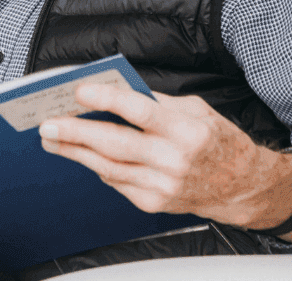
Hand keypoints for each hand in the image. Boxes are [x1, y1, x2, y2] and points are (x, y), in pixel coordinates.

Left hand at [38, 83, 291, 240]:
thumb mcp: (194, 109)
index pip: (139, 111)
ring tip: (51, 138)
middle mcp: (173, 160)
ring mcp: (163, 185)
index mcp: (186, 129)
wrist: (242, 186)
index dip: (107, 99)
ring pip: (109, 167)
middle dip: (76, 132)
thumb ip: (155, 101)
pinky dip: (96, 166)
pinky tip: (80, 154)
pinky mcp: (154, 202)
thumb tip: (113, 89)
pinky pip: (117, 182)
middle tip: (48, 123)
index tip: (81, 90)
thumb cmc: (217, 141)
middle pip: (115, 144)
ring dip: (75, 152)